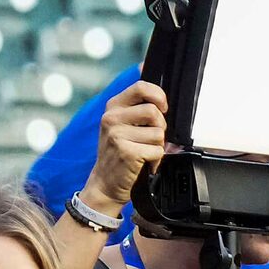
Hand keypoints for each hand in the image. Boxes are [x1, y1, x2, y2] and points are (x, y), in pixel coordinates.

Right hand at [86, 78, 168, 211]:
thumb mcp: (123, 125)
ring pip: (158, 133)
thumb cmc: (119, 153)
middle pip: (153, 112)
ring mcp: (117, 134)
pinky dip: (156, 160)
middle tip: (150, 139)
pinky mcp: (126, 151)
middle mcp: (112, 117)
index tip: (163, 108)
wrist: (105, 182)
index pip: (141, 87)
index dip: (159, 96)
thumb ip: (139, 109)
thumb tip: (160, 94)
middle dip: (160, 127)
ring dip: (158, 146)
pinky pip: (157, 151)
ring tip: (144, 152)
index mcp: (113, 106)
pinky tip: (144, 162)